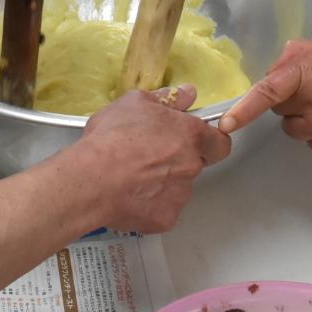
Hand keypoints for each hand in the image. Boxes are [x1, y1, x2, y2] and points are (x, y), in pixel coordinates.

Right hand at [69, 86, 231, 233]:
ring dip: (163, 183)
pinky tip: (130, 195)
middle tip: (149, 156)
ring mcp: (180, 194)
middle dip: (177, 161)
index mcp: (189, 135)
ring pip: (178, 188)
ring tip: (133, 176)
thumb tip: (187, 93)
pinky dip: (150, 205)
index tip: (194, 142)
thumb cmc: (111, 138)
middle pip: (195, 165)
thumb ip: (167, 97)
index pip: (220, 143)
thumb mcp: (135, 102)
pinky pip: (163, 210)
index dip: (209, 142)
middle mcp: (191, 165)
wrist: (92, 178)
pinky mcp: (166, 218)